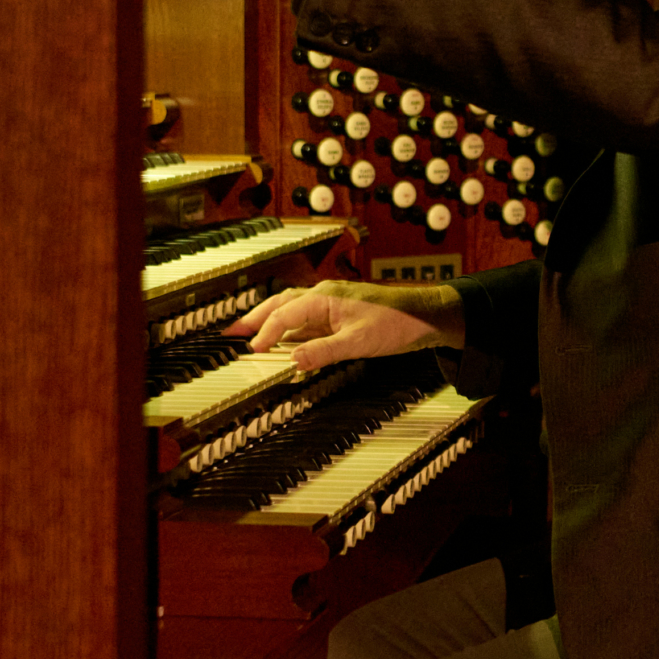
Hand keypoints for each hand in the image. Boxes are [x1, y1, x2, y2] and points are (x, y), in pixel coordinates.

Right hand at [230, 279, 465, 371]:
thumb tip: (291, 361)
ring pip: (292, 309)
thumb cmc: (397, 324)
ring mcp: (332, 305)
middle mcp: (324, 296)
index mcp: (325, 297)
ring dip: (270, 321)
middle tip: (232, 333)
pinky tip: (285, 341)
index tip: (251, 350)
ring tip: (249, 334)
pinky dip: (290, 328)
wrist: (426, 317)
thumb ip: (323, 352)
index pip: (284, 314)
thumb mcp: (359, 342)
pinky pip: (307, 320)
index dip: (265, 332)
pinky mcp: (340, 315)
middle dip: (255, 318)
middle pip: (281, 304)